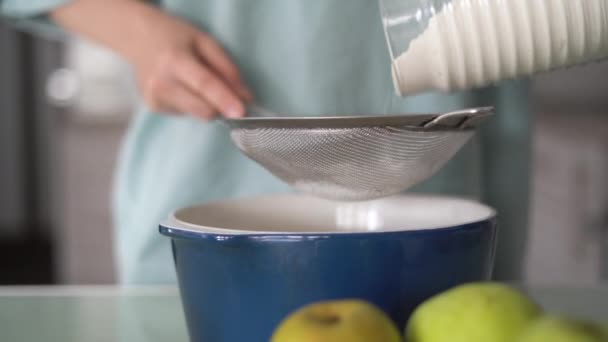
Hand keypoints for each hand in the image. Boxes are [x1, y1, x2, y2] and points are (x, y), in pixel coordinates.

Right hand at [52, 1, 251, 118]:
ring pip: (196, 114)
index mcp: (175, 60)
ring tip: (193, 81)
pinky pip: (186, 113)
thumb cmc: (176, 37)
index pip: (204, 84)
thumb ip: (227, 69)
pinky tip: (182, 87)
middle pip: (202, 108)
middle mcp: (161, 83)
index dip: (225, 100)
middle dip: (221, 107)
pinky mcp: (153, 107)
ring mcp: (154, 98)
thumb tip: (246, 97)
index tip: (242, 112)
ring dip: (205, 103)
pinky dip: (192, 103)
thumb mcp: (205, 42)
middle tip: (230, 97)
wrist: (138, 39)